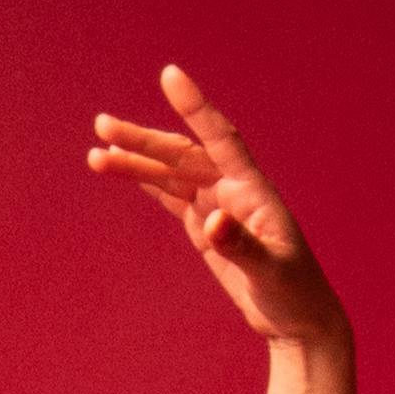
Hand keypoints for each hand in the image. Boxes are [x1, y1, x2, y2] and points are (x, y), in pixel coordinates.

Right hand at [86, 66, 342, 351]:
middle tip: (102, 125)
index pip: (220, 138)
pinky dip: (146, 181)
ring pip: (170, 174)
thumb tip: (211, 222)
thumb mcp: (270, 272)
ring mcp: (217, 206)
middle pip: (182, 154)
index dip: (195, 107)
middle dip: (143, 139)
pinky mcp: (206, 227)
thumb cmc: (293, 293)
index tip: (170, 75)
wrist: (298, 318)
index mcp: (251, 190)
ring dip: (135, 161)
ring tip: (95, 155)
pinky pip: (171, 195)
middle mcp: (233, 190)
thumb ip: (241, 246)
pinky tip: (119, 168)